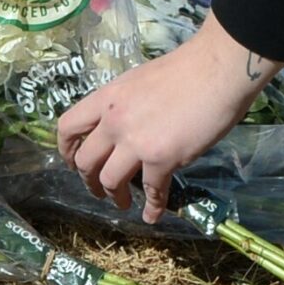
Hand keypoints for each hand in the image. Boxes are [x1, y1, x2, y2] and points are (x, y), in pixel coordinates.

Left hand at [53, 13, 276, 223]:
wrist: (216, 69)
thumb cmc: (185, 69)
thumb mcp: (139, 81)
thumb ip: (124, 105)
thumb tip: (124, 126)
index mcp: (107, 98)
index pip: (68, 127)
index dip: (66, 150)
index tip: (72, 163)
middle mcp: (114, 121)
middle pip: (85, 161)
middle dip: (88, 181)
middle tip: (98, 190)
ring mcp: (136, 142)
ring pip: (110, 180)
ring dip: (114, 196)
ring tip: (122, 203)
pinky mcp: (162, 159)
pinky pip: (152, 192)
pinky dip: (152, 208)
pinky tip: (153, 215)